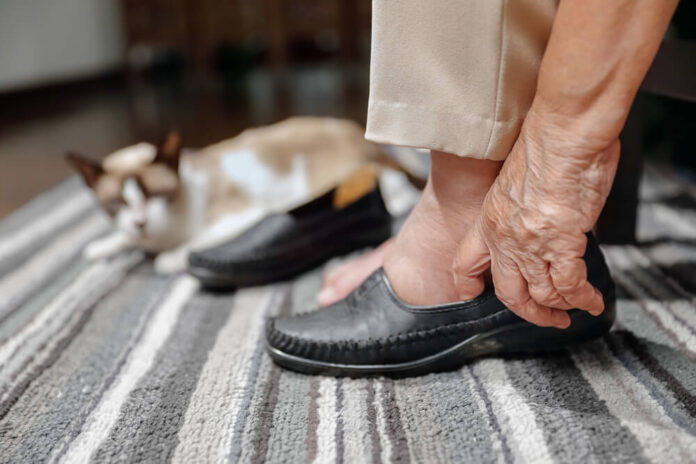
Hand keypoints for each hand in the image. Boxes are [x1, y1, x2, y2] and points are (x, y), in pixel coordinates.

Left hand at [452, 109, 619, 327]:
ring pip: (541, 295)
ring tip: (574, 310)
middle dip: (528, 312)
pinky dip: (583, 298)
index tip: (476, 296)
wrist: (562, 133)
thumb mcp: (515, 181)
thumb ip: (522, 208)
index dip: (468, 287)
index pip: (465, 265)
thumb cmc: (545, 144)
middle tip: (546, 317)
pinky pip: (569, 286)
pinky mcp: (561, 244)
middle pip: (508, 293)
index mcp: (488, 220)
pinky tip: (592, 301)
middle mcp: (504, 238)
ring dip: (559, 308)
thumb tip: (540, 220)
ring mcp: (531, 244)